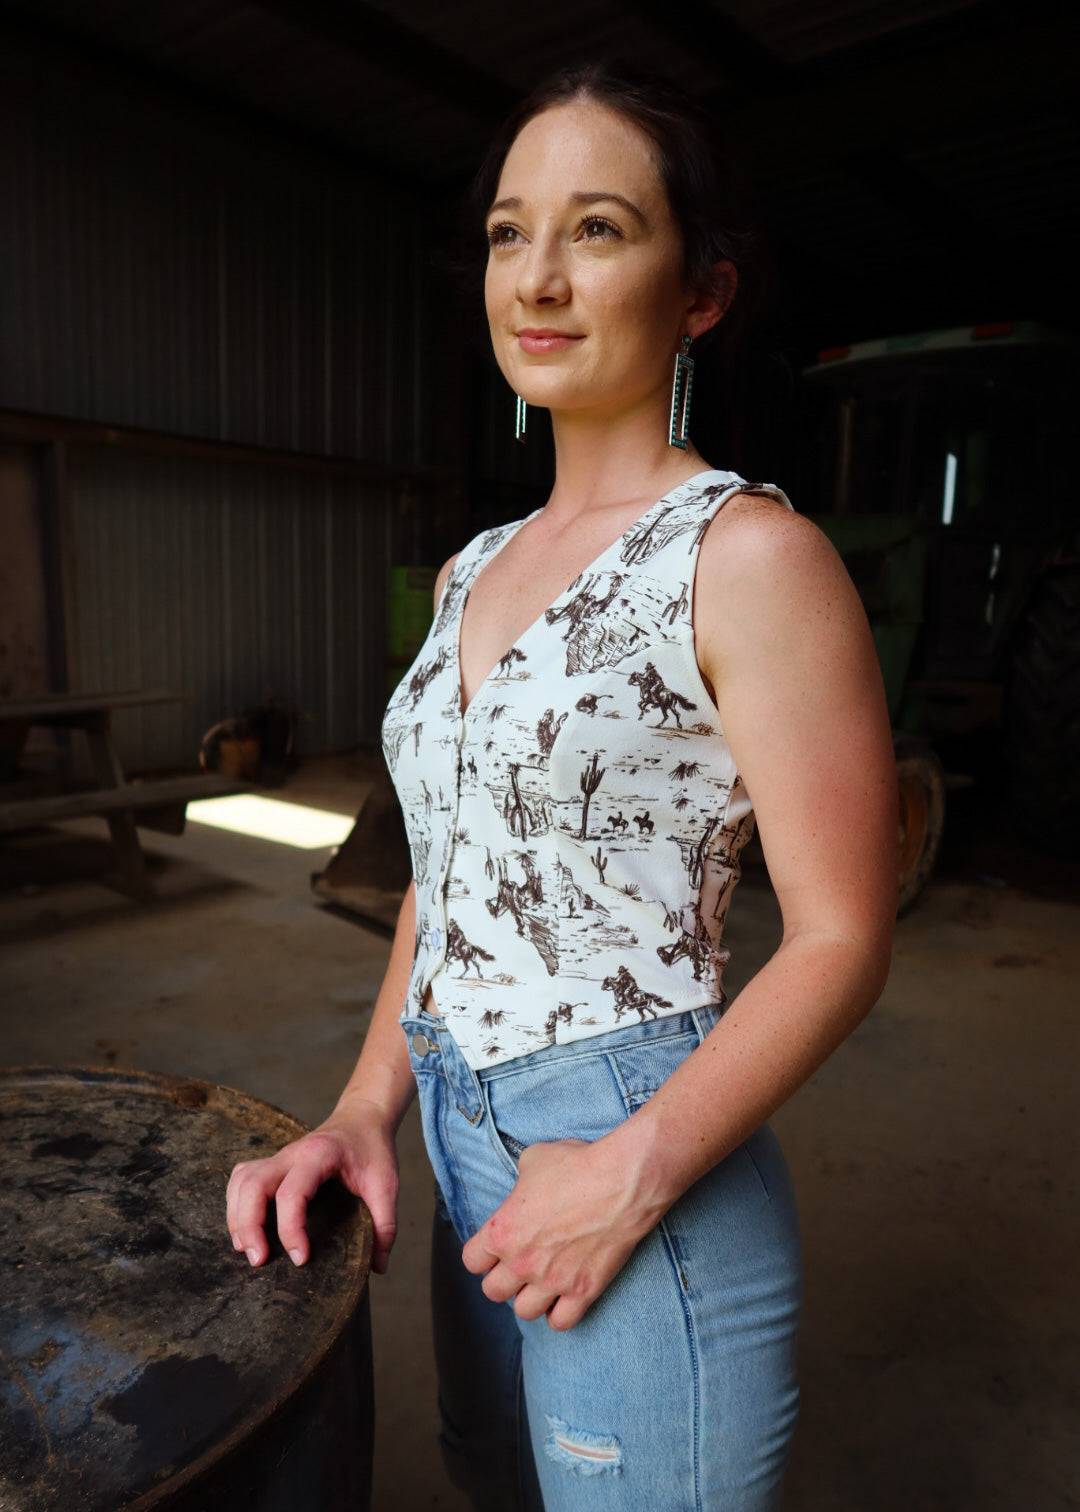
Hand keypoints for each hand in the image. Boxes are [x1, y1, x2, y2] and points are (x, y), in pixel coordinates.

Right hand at [226, 1097, 398, 1273]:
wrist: (363, 1117)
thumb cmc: (372, 1149)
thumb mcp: (387, 1183)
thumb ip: (385, 1224)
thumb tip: (378, 1267)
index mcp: (320, 1155)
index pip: (292, 1193)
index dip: (290, 1229)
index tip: (301, 1258)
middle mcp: (292, 1153)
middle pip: (253, 1184)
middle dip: (249, 1225)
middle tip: (259, 1261)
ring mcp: (279, 1157)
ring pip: (242, 1181)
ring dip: (238, 1217)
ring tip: (247, 1250)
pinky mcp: (273, 1164)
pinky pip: (242, 1179)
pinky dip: (236, 1204)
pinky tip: (244, 1228)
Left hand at [460, 1137, 657, 1330]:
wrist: (620, 1182)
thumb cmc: (576, 1165)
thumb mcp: (533, 1160)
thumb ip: (519, 1184)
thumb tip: (523, 1188)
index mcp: (502, 1231)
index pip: (472, 1261)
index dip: (482, 1254)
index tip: (495, 1249)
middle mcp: (521, 1262)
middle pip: (493, 1292)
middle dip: (503, 1279)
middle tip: (519, 1265)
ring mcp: (552, 1281)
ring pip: (524, 1312)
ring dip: (530, 1298)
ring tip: (541, 1283)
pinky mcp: (582, 1291)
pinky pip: (561, 1322)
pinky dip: (560, 1314)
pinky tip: (564, 1297)